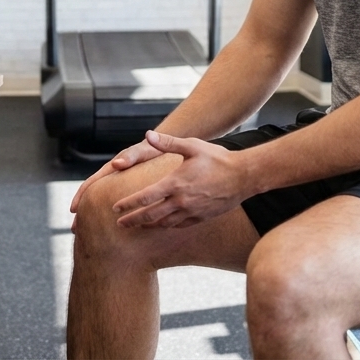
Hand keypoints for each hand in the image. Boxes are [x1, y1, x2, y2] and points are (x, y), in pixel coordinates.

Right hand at [68, 137, 163, 232]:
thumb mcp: (143, 150)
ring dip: (96, 215)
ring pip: (105, 200)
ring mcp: (122, 183)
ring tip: (89, 234)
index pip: (92, 182)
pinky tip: (114, 226)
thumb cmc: (155, 147)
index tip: (73, 210)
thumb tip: (116, 164)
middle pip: (94, 194)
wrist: (166, 145)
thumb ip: (131, 156)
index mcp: (113, 167)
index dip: (82, 195)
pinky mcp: (132, 188)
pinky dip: (111, 213)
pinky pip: (118, 202)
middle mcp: (114, 176)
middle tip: (74, 229)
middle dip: (84, 210)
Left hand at [113, 131, 249, 228]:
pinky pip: (180, 225)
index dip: (129, 204)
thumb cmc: (217, 158)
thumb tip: (147, 134)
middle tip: (120, 224)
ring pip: (164, 223)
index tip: (116, 208)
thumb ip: (167, 142)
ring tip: (138, 225)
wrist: (243, 176)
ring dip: (149, 224)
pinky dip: (167, 226)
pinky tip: (162, 224)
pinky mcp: (201, 217)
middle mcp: (181, 201)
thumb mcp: (191, 146)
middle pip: (150, 215)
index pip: (145, 197)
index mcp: (175, 183)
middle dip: (133, 220)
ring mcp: (192, 211)